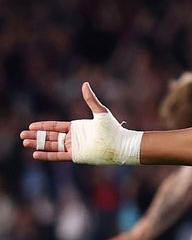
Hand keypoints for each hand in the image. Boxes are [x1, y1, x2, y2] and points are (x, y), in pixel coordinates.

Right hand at [20, 82, 141, 164]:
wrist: (120, 143)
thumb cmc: (112, 128)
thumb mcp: (100, 111)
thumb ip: (90, 99)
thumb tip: (85, 84)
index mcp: (77, 127)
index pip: (55, 127)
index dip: (43, 127)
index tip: (31, 126)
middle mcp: (74, 137)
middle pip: (50, 137)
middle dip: (36, 136)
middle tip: (22, 135)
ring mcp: (74, 147)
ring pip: (52, 146)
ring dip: (38, 144)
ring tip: (25, 142)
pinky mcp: (76, 156)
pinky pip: (58, 156)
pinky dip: (47, 155)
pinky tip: (35, 154)